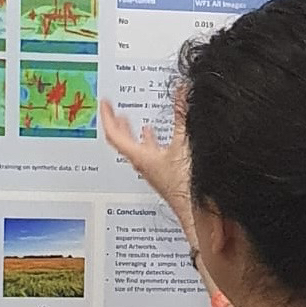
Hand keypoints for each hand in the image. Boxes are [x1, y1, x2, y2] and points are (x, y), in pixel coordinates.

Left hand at [100, 91, 192, 223]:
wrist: (200, 215)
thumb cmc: (189, 187)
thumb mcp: (185, 142)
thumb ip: (183, 114)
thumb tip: (181, 91)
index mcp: (142, 158)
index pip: (115, 136)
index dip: (108, 117)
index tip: (105, 104)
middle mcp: (145, 168)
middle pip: (124, 145)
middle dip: (120, 125)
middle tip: (115, 113)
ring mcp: (156, 175)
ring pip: (140, 152)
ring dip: (139, 137)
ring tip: (140, 125)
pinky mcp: (167, 178)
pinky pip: (155, 159)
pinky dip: (157, 147)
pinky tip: (165, 144)